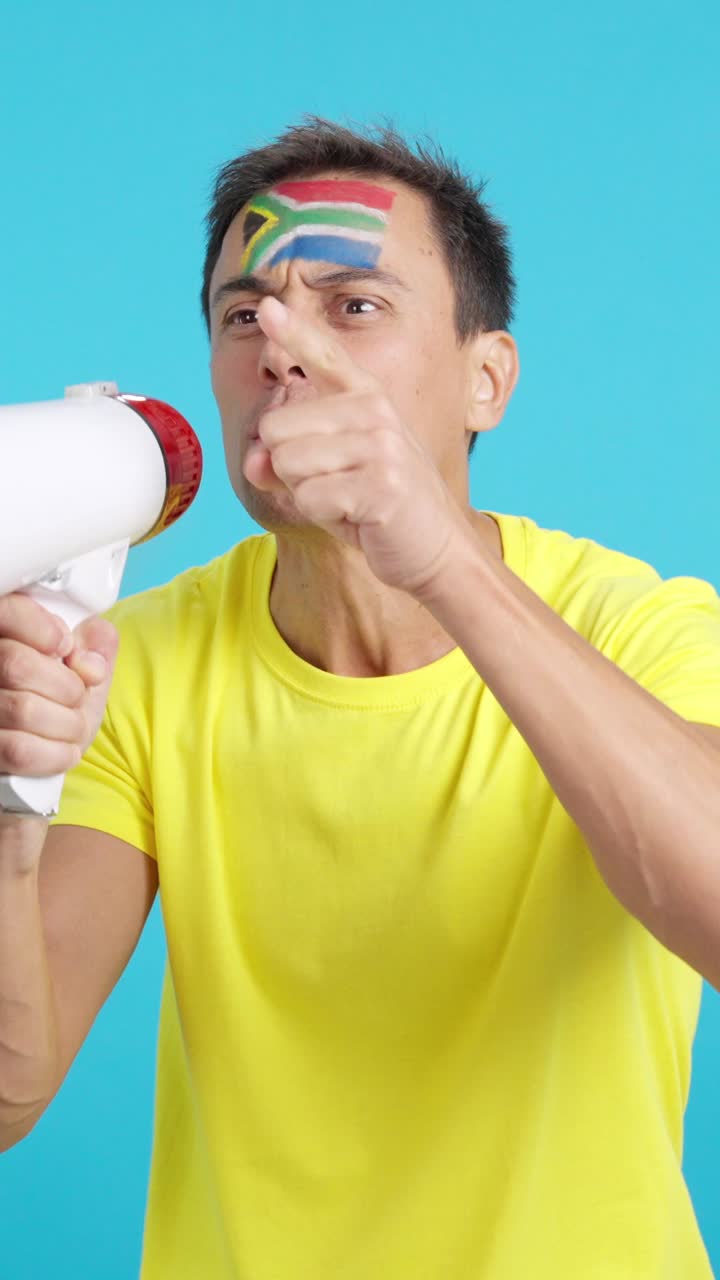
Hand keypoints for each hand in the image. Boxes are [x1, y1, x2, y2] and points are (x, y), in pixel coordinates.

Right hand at [0, 594, 118, 787]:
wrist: (39, 772)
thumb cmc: (58, 712)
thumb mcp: (84, 675)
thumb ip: (95, 650)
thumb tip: (92, 654)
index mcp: (2, 639)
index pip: (6, 611)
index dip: (41, 627)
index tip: (65, 646)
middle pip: (16, 664)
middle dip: (65, 686)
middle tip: (76, 698)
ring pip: (22, 708)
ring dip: (66, 723)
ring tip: (73, 728)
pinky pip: (17, 750)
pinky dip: (55, 754)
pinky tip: (65, 753)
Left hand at [243, 297, 471, 597]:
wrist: (437, 549)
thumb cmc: (379, 508)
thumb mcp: (328, 476)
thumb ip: (285, 460)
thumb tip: (251, 459)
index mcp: (367, 397)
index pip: (324, 354)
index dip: (293, 331)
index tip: (266, 305)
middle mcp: (375, 411)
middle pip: (276, 428)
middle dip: (289, 468)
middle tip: (334, 486)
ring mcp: (381, 445)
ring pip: (288, 463)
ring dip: (306, 493)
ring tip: (346, 501)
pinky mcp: (381, 485)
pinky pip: (309, 498)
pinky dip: (323, 517)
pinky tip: (358, 518)